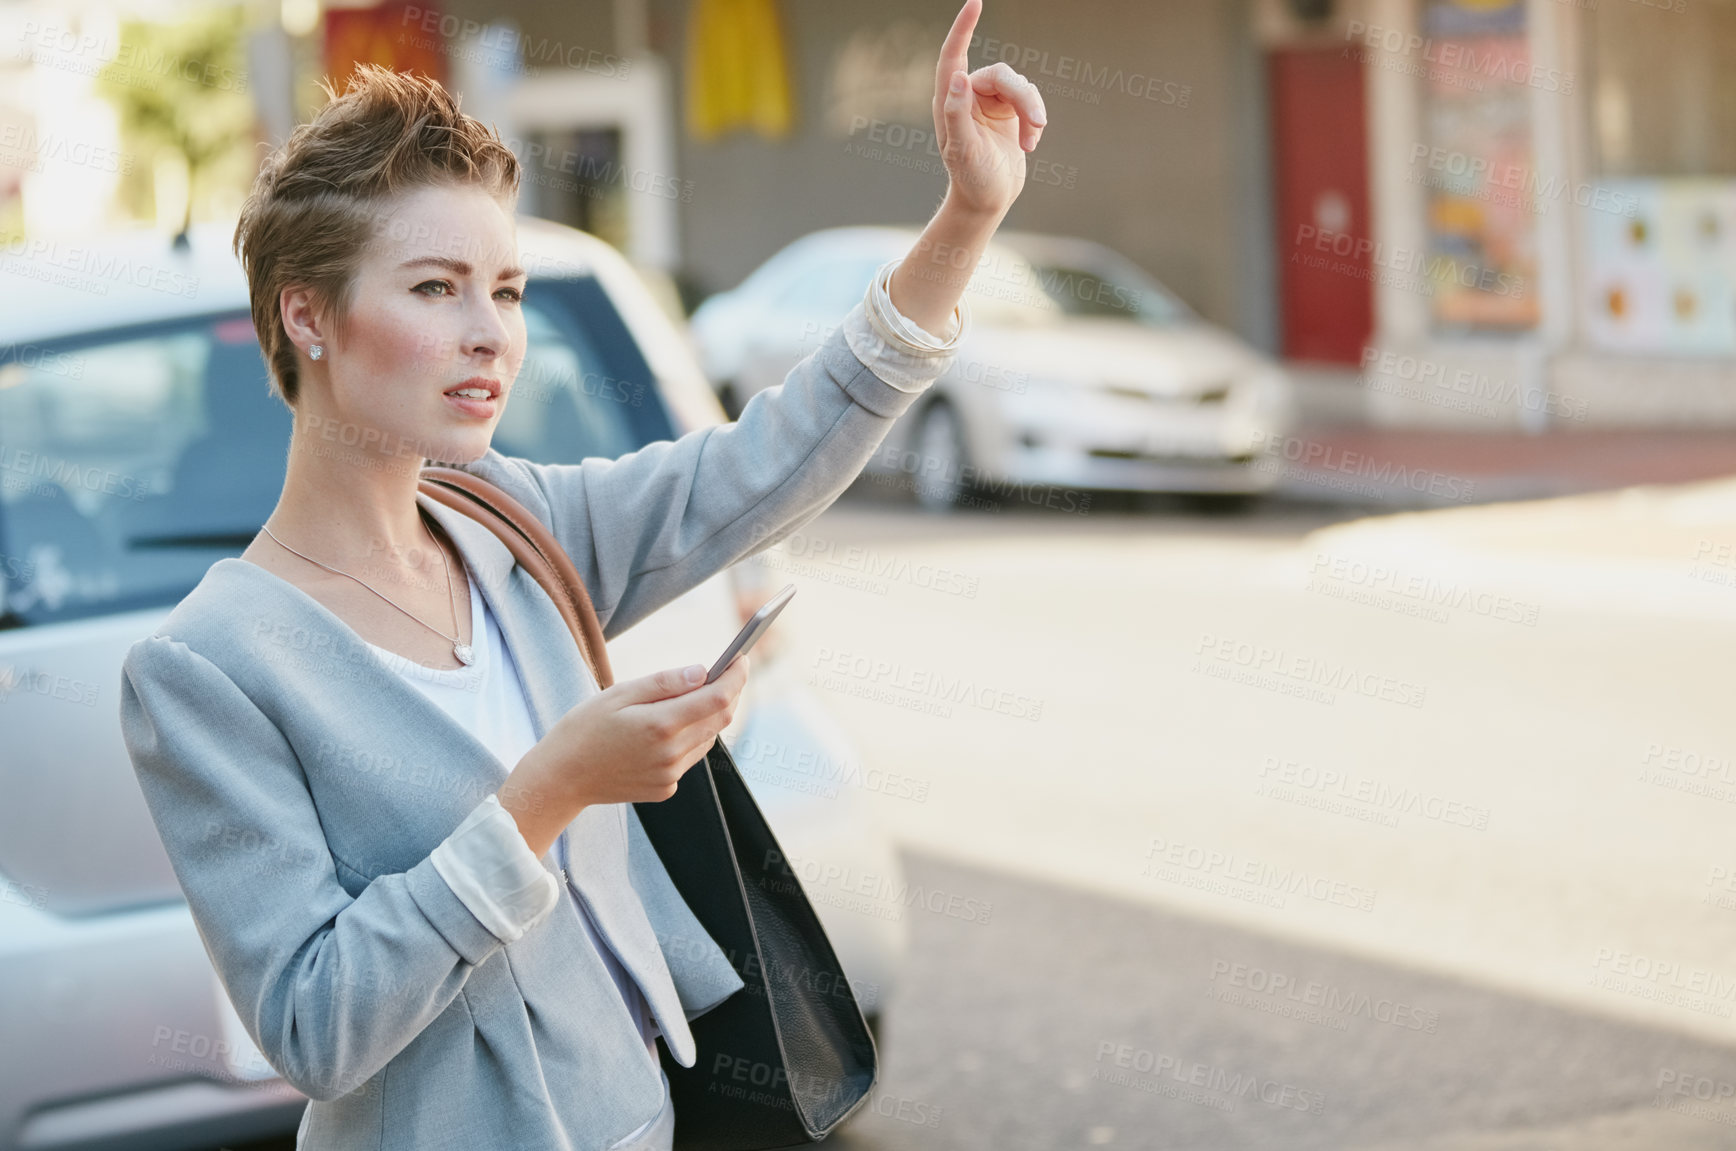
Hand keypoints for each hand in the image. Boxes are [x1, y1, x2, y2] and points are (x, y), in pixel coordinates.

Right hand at [498, 656, 749, 856]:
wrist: (561, 779)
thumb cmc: (584, 729)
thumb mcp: (619, 693)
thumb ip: (664, 683)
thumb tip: (702, 671)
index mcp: (660, 725)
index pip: (718, 697)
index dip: (736, 675)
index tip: (741, 658)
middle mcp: (671, 754)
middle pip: (720, 718)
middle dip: (728, 692)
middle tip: (725, 670)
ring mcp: (670, 775)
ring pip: (708, 738)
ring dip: (708, 715)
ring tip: (692, 697)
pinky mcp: (666, 789)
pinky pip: (690, 757)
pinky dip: (689, 738)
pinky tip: (667, 729)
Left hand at [931, 0, 1047, 218]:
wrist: (987, 201)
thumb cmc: (970, 179)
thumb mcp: (963, 150)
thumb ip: (957, 114)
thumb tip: (958, 77)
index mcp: (950, 100)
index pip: (954, 54)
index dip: (964, 27)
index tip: (975, 1)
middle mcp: (968, 95)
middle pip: (1004, 76)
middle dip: (1024, 98)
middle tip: (1038, 124)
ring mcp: (989, 102)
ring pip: (1021, 86)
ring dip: (1032, 112)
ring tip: (1031, 142)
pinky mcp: (1008, 111)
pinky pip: (1030, 100)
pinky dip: (1034, 121)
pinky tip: (1029, 145)